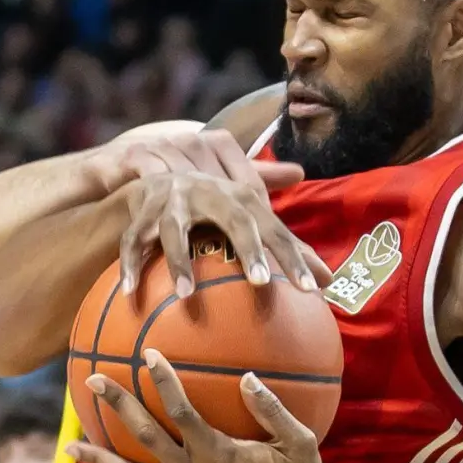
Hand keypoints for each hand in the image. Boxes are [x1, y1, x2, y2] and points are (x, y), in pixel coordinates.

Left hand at [66, 350, 327, 462]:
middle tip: (93, 381)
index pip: (180, 412)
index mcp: (218, 454)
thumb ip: (272, 410)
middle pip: (144, 436)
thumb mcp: (299, 442)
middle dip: (118, 406)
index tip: (148, 356)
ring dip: (101, 459)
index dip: (163, 382)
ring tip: (71, 447)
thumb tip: (247, 377)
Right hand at [119, 167, 331, 299]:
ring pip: (175, 230)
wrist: (151, 165)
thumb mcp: (245, 214)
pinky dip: (130, 266)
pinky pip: (133, 240)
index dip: (295, 255)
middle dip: (248, 248)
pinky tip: (132, 296)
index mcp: (239, 195)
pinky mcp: (140, 207)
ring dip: (179, 262)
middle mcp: (208, 189)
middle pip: (234, 218)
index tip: (314, 289)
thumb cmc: (209, 202)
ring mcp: (171, 197)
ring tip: (187, 297)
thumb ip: (283, 243)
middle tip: (263, 283)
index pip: (275, 227)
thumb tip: (332, 279)